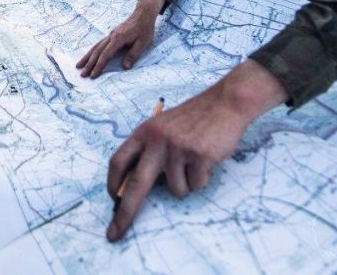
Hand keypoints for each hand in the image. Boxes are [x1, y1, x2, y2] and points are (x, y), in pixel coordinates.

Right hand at [77, 0, 163, 77]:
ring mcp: (110, 35)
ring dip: (87, 57)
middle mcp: (111, 36)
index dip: (99, 66)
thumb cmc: (144, 29)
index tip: (93, 75)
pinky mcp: (111, 35)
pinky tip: (89, 56)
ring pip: (95, 47)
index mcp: (118, 39)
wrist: (143, 14)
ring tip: (79, 65)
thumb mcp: (142, 43)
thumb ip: (132, 55)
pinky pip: (99, 44)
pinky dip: (92, 51)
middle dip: (89, 64)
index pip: (105, 55)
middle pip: (97, 51)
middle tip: (82, 74)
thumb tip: (125, 67)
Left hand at [106, 60, 287, 241]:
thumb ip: (148, 152)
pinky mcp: (199, 156)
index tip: (112, 201)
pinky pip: (196, 185)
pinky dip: (202, 178)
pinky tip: (206, 160)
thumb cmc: (192, 120)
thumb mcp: (162, 128)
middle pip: (136, 185)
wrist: (224, 104)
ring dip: (186, 184)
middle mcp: (157, 140)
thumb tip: (131, 188)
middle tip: (115, 233)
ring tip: (194, 163)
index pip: (118, 161)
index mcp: (144, 132)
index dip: (112, 184)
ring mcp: (178, 148)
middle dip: (125, 213)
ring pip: (175, 190)